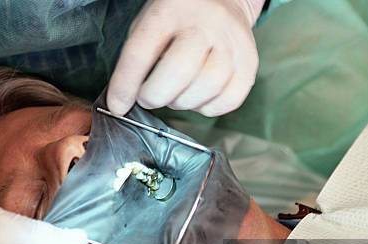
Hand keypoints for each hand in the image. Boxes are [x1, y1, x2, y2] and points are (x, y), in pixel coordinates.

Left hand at [107, 0, 261, 116]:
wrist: (225, 1)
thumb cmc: (178, 20)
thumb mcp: (150, 24)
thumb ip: (137, 59)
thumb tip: (123, 102)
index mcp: (172, 9)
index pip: (142, 50)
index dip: (126, 84)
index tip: (118, 106)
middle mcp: (207, 23)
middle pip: (179, 71)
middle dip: (156, 95)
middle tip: (149, 97)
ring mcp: (233, 43)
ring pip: (206, 88)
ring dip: (182, 102)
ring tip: (176, 93)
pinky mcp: (249, 64)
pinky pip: (227, 101)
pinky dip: (207, 108)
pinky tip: (198, 96)